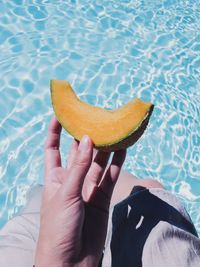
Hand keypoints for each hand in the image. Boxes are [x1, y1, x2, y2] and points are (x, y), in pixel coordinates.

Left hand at [35, 117, 125, 266]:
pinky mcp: (102, 197)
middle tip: (94, 118)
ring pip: (97, 162)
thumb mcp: (65, 193)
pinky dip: (117, 163)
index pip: (52, 149)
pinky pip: (111, 176)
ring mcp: (88, 188)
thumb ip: (78, 167)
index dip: (55, 132)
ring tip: (112, 130)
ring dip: (105, 148)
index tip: (61, 115)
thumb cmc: (58, 228)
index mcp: (55, 178)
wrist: (71, 261)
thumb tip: (86, 139)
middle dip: (85, 137)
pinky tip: (122, 149)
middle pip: (78, 152)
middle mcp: (71, 180)